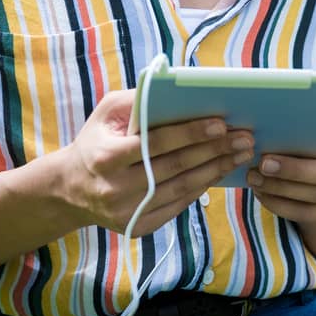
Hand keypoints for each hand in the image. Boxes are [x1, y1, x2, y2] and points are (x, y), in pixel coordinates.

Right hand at [58, 89, 254, 235]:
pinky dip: (200, 188)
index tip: (221, 123)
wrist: (71, 189)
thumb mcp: (107, 113)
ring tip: (240, 154)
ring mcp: (127, 211)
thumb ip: (139, 100)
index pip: (157, 143)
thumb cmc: (96, 141)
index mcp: (107, 156)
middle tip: (244, 138)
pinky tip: (219, 172)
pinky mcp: (137, 226)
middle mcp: (116, 188)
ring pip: (181, 189)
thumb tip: (177, 89)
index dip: (191, 133)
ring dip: (215, 170)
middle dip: (215, 150)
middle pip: (176, 167)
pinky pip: (177, 206)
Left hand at [246, 110, 315, 223]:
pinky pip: (306, 213)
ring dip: (281, 188)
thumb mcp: (303, 130)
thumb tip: (270, 118)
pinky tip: (260, 193)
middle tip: (264, 163)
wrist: (314, 180)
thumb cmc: (301, 145)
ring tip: (254, 178)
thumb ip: (295, 122)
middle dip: (296, 170)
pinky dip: (280, 205)